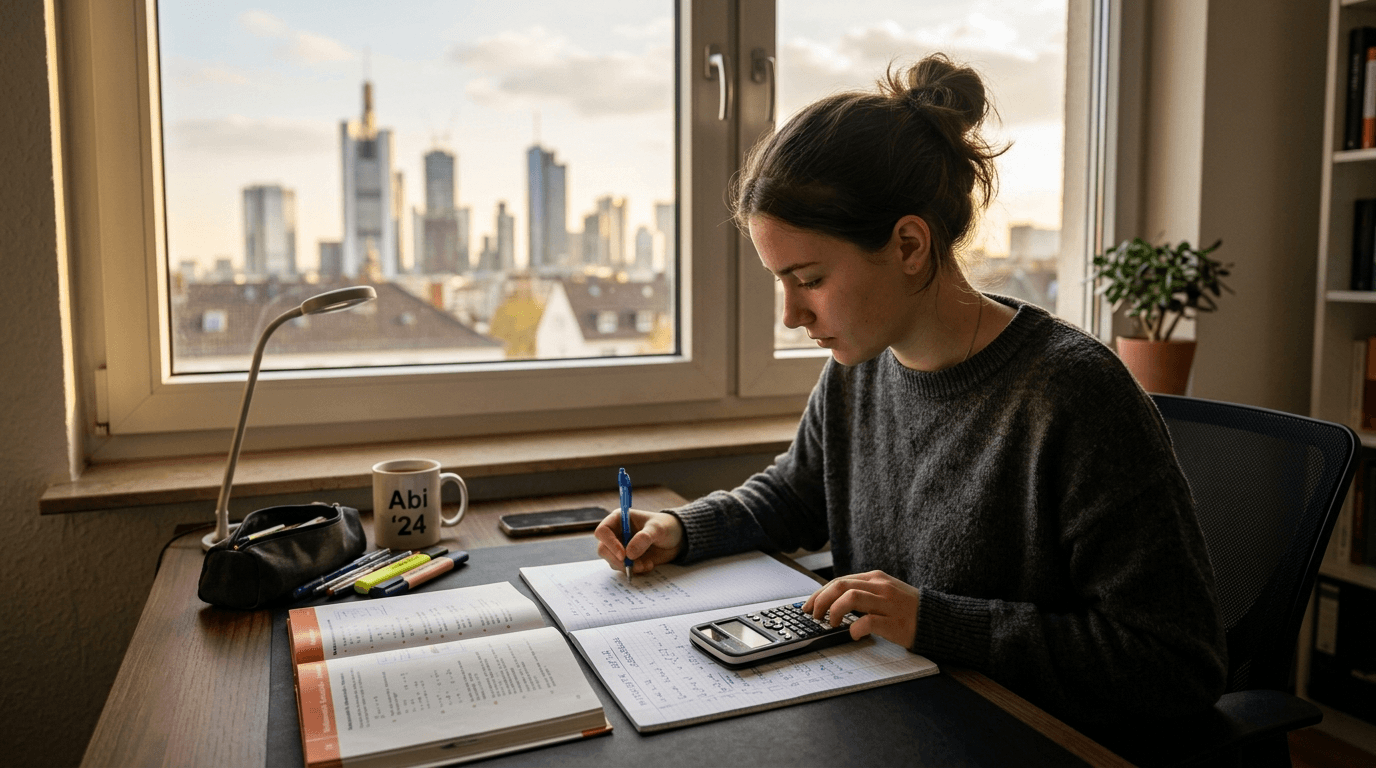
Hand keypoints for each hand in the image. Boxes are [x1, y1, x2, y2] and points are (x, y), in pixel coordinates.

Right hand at [593, 508, 683, 574]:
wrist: (677, 539)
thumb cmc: (666, 527)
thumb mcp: (658, 529)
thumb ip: (644, 538)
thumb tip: (629, 554)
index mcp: (619, 519)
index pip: (603, 531)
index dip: (609, 543)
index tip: (623, 555)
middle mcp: (616, 533)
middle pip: (603, 549)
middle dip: (618, 560)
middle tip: (633, 566)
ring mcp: (621, 548)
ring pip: (612, 561)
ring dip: (628, 567)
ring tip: (646, 565)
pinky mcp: (627, 560)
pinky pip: (623, 569)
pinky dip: (635, 571)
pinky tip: (648, 566)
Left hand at [803, 570, 920, 647]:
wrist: (937, 620)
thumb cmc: (908, 609)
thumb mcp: (885, 593)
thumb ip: (864, 593)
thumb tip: (833, 602)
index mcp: (876, 578)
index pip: (840, 580)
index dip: (820, 593)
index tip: (808, 606)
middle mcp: (881, 587)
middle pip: (840, 585)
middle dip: (821, 600)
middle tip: (813, 615)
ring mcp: (888, 604)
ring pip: (851, 597)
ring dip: (834, 611)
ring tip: (830, 624)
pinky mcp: (894, 622)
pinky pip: (868, 622)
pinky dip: (855, 628)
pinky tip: (852, 634)